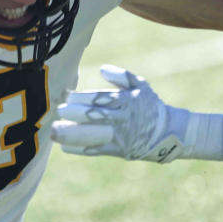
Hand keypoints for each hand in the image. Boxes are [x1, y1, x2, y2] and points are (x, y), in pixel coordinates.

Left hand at [50, 65, 184, 162]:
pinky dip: (80, 149)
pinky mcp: (118, 151)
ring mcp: (120, 137)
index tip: (67, 97)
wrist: (168, 132)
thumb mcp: (140, 85)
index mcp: (126, 101)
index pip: (101, 99)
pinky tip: (65, 147)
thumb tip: (102, 70)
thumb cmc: (149, 105)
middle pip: (95, 117)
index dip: (83, 99)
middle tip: (58, 112)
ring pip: (94, 136)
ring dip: (72, 134)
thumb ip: (122, 76)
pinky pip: (97, 151)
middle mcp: (122, 119)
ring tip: (54, 132)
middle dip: (75, 115)